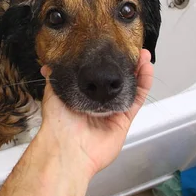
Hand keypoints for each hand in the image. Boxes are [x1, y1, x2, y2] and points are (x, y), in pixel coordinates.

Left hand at [38, 49, 152, 178]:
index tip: (111, 48)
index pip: (96, 77)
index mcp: (81, 97)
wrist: (68, 147)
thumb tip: (48, 66)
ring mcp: (111, 112)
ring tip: (143, 54)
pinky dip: (144, 84)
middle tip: (130, 48)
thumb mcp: (53, 93)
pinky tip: (147, 68)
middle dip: (123, 65)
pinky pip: (136, 100)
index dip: (105, 63)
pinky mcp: (123, 120)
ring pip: (128, 87)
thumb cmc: (58, 122)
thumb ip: (54, 78)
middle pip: (114, 81)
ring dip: (137, 70)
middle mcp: (97, 104)